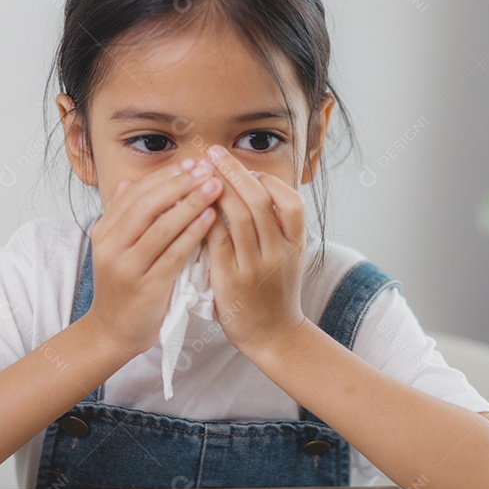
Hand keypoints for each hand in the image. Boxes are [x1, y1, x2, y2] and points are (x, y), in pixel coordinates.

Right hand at [81, 160, 222, 358]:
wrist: (113, 331)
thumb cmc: (124, 287)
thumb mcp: (116, 248)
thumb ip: (123, 216)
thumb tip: (129, 182)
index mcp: (105, 231)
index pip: (136, 192)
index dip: (166, 175)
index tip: (193, 162)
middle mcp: (112, 245)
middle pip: (148, 204)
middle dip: (180, 183)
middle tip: (207, 168)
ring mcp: (127, 267)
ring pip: (161, 227)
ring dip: (190, 203)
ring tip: (215, 186)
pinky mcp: (146, 287)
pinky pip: (172, 254)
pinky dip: (192, 234)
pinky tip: (210, 218)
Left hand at [203, 145, 308, 356]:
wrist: (273, 335)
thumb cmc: (275, 292)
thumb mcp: (288, 257)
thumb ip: (278, 227)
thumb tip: (255, 187)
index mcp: (296, 245)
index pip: (292, 202)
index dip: (269, 181)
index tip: (248, 168)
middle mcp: (278, 252)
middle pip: (260, 201)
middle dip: (235, 172)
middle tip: (215, 153)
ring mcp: (254, 266)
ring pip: (238, 217)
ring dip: (218, 189)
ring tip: (201, 171)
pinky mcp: (230, 279)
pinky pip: (216, 240)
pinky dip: (205, 218)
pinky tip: (192, 205)